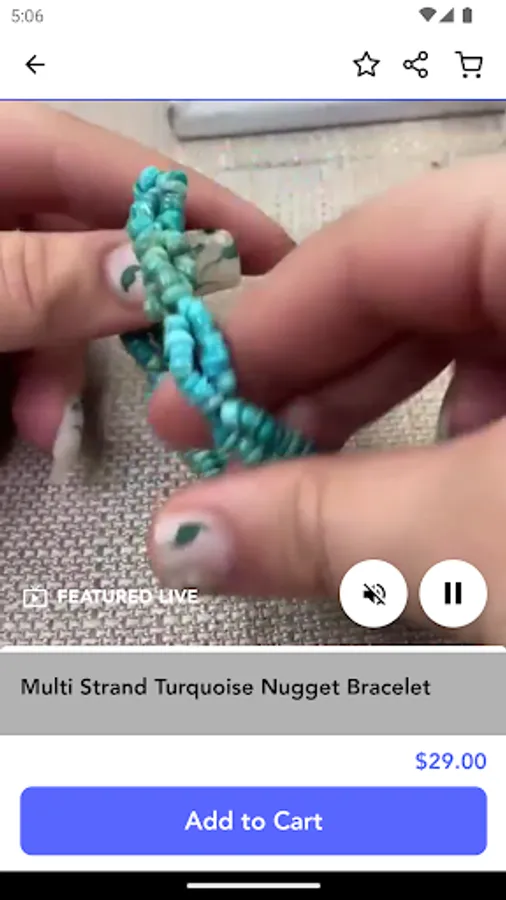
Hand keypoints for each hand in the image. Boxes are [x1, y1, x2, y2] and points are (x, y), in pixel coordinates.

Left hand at [0, 102, 292, 469]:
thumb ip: (47, 279)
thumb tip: (154, 278)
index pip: (106, 162)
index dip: (190, 205)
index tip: (271, 255)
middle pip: (88, 238)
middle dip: (124, 314)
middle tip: (181, 365)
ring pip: (54, 295)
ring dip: (67, 364)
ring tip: (51, 425)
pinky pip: (18, 327)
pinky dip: (30, 376)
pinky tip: (28, 422)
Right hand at [148, 157, 505, 644]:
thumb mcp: (481, 539)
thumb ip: (330, 524)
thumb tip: (189, 535)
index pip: (380, 242)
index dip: (271, 323)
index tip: (192, 396)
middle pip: (424, 280)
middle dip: (321, 374)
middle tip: (238, 443)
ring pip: (478, 327)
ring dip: (392, 406)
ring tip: (335, 480)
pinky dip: (472, 428)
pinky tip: (450, 488)